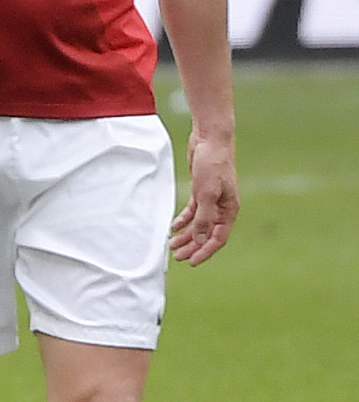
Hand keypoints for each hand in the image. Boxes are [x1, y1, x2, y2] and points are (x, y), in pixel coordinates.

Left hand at [169, 123, 238, 263]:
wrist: (211, 140)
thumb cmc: (213, 164)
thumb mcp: (206, 193)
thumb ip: (203, 218)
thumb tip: (198, 240)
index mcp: (230, 210)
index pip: (218, 238)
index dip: (205, 251)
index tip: (191, 262)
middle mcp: (223, 207)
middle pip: (207, 233)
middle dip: (192, 246)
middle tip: (177, 257)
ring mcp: (212, 200)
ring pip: (199, 224)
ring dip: (186, 235)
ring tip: (172, 246)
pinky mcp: (201, 191)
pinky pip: (193, 212)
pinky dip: (184, 220)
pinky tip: (174, 227)